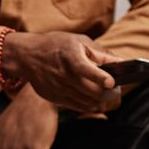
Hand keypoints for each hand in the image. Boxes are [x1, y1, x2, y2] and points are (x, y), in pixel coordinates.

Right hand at [1, 32, 119, 112]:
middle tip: (116, 89)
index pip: (87, 71)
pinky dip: (89, 103)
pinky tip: (92, 96)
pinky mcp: (55, 98)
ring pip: (88, 102)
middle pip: (93, 92)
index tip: (112, 82)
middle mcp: (64, 76)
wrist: (27, 56)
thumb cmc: (56, 45)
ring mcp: (59, 89)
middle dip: (110, 93)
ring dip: (101, 99)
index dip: (102, 78)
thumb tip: (120, 62)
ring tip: (105, 92)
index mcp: (70, 58)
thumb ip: (100, 53)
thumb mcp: (78, 41)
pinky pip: (78, 106)